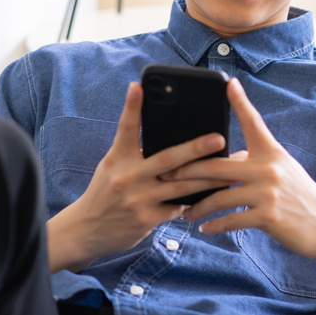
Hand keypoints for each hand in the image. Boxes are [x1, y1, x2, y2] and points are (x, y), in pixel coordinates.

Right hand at [47, 82, 233, 272]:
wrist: (86, 230)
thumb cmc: (106, 191)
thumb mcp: (113, 166)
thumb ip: (135, 153)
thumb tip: (169, 137)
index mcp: (118, 158)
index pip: (126, 128)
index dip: (132, 106)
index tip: (139, 85)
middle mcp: (127, 176)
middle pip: (167, 158)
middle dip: (195, 148)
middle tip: (219, 139)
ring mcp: (138, 199)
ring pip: (181, 186)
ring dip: (208, 179)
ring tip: (229, 173)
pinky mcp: (146, 219)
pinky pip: (177, 208)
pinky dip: (193, 202)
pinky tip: (211, 198)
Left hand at [166, 78, 315, 262]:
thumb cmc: (299, 196)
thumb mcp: (282, 171)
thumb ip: (255, 162)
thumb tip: (226, 160)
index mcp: (271, 152)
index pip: (253, 122)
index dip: (240, 101)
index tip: (228, 83)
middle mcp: (269, 167)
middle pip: (217, 165)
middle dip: (187, 171)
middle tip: (166, 174)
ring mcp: (268, 192)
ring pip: (219, 197)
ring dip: (198, 206)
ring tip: (185, 211)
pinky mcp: (268, 216)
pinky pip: (231, 219)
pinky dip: (214, 225)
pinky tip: (204, 227)